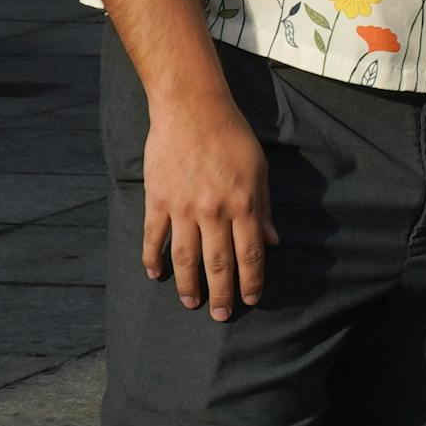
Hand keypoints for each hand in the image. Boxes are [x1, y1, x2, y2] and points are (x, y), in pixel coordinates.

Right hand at [139, 82, 271, 319]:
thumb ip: (264, 208)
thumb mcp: (259, 169)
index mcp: (243, 204)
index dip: (251, 281)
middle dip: (222, 294)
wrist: (192, 109)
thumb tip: (273, 241)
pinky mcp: (157, 200)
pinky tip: (155, 274)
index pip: (250, 254)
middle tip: (221, 316)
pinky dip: (152, 258)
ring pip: (185, 258)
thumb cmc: (232, 136)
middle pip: (218, 264)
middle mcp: (214, 212)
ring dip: (188, 285)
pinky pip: (153, 237)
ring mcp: (183, 208)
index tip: (250, 299)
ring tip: (191, 303)